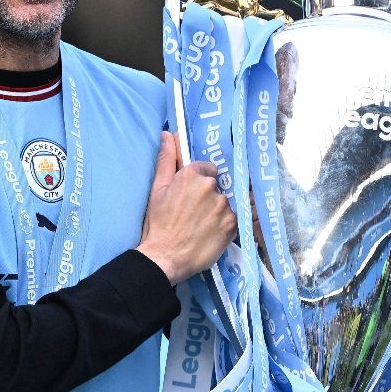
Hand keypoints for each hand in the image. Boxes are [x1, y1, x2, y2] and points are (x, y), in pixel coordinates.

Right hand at [136, 132, 237, 284]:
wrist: (165, 257)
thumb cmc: (158, 224)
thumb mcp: (157, 189)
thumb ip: (167, 159)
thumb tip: (168, 134)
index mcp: (193, 175)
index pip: (207, 168)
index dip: (197, 182)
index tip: (189, 196)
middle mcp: (212, 187)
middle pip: (216, 186)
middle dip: (207, 196)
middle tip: (192, 213)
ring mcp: (225, 206)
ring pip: (224, 203)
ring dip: (216, 211)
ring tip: (200, 226)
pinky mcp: (233, 225)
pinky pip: (231, 219)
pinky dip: (222, 225)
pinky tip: (208, 233)